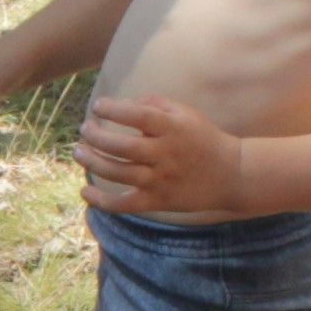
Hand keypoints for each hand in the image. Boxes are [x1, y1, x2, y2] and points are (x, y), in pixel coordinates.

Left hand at [75, 93, 246, 212]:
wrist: (231, 174)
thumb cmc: (203, 139)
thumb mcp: (185, 114)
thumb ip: (154, 105)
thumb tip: (122, 105)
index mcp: (173, 129)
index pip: (138, 117)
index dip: (114, 110)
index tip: (97, 106)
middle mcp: (165, 155)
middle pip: (122, 147)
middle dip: (96, 137)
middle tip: (84, 129)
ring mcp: (160, 180)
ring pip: (118, 173)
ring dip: (92, 162)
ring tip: (78, 151)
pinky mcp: (158, 201)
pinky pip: (124, 205)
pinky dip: (101, 201)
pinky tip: (85, 191)